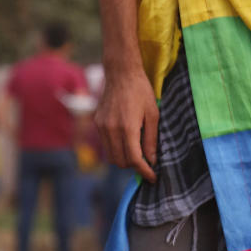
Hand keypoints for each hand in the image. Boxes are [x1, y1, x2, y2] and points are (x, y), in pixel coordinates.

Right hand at [95, 67, 158, 181]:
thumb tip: (151, 160)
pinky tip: (126, 140)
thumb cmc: (141, 91)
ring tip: (137, 152)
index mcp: (127, 127)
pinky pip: (106, 144)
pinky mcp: (97, 123)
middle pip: (120, 161)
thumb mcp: (153, 114)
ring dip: (124, 159)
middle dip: (134, 166)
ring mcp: (102, 126)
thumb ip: (151, 139)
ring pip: (111, 156)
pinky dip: (116, 149)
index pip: (134, 159)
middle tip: (147, 162)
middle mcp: (111, 129)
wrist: (121, 73)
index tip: (152, 177)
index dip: (144, 171)